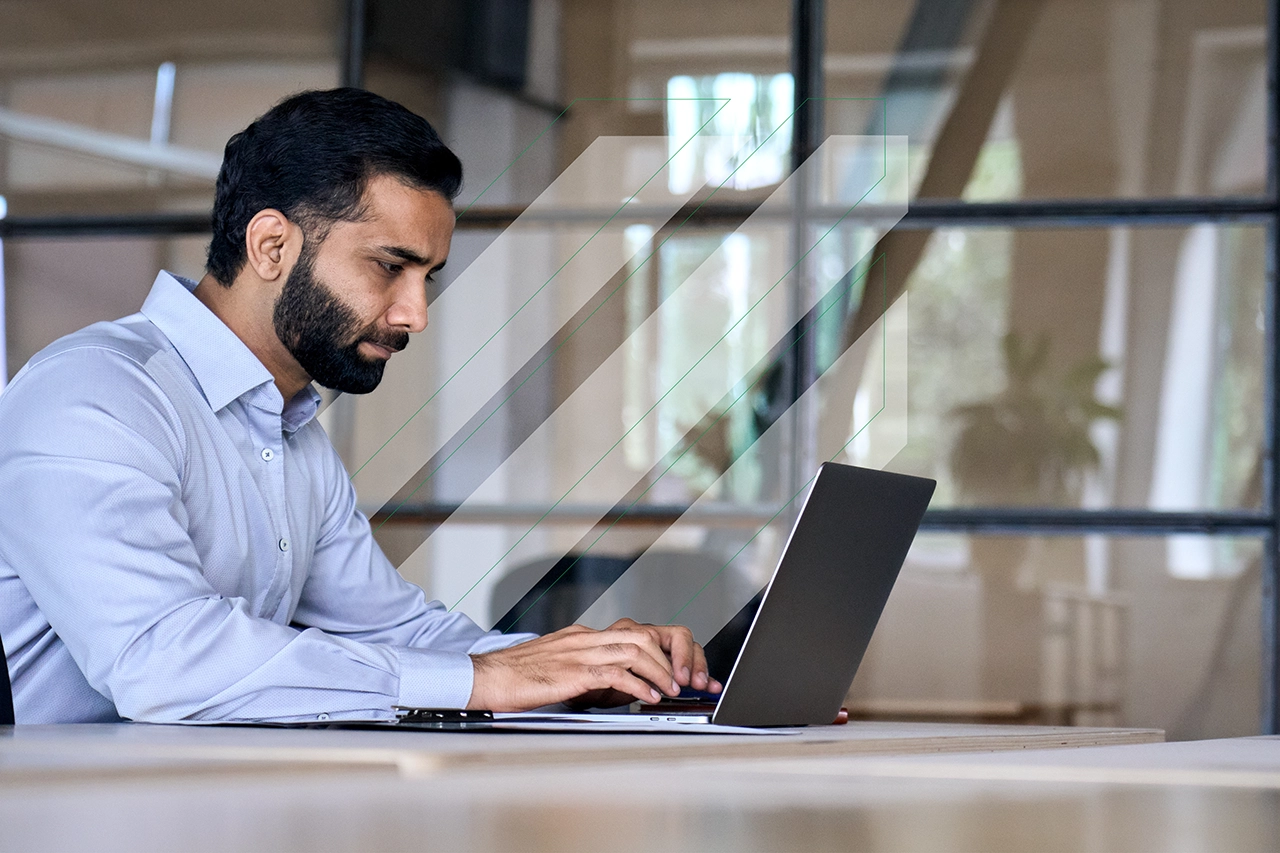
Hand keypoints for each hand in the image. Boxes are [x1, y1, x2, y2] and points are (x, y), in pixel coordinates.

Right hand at [467, 618, 722, 711]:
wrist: (485, 677)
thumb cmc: (517, 678)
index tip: (680, 670)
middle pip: (644, 635)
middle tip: (686, 680)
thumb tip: (616, 686)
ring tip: (674, 690)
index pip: (635, 633)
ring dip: (662, 672)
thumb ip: (586, 670)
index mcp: (583, 635)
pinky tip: (649, 698)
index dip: (663, 650)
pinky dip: (639, 685)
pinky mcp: (573, 672)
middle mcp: (586, 638)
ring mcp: (580, 651)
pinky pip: (616, 673)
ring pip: (636, 651)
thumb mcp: (558, 667)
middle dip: (671, 657)